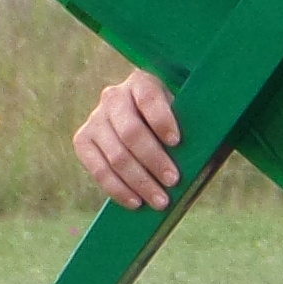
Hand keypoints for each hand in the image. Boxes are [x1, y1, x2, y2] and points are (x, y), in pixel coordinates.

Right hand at [75, 67, 182, 207]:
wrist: (141, 118)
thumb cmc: (172, 118)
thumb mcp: (181, 110)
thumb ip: (188, 124)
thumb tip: (199, 153)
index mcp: (141, 82)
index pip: (149, 98)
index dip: (161, 120)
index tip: (176, 142)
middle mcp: (113, 97)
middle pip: (131, 132)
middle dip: (154, 159)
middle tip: (173, 181)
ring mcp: (95, 118)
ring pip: (115, 154)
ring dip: (139, 181)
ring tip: (160, 200)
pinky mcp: (83, 139)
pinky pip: (97, 169)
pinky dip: (117, 189)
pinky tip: (135, 202)